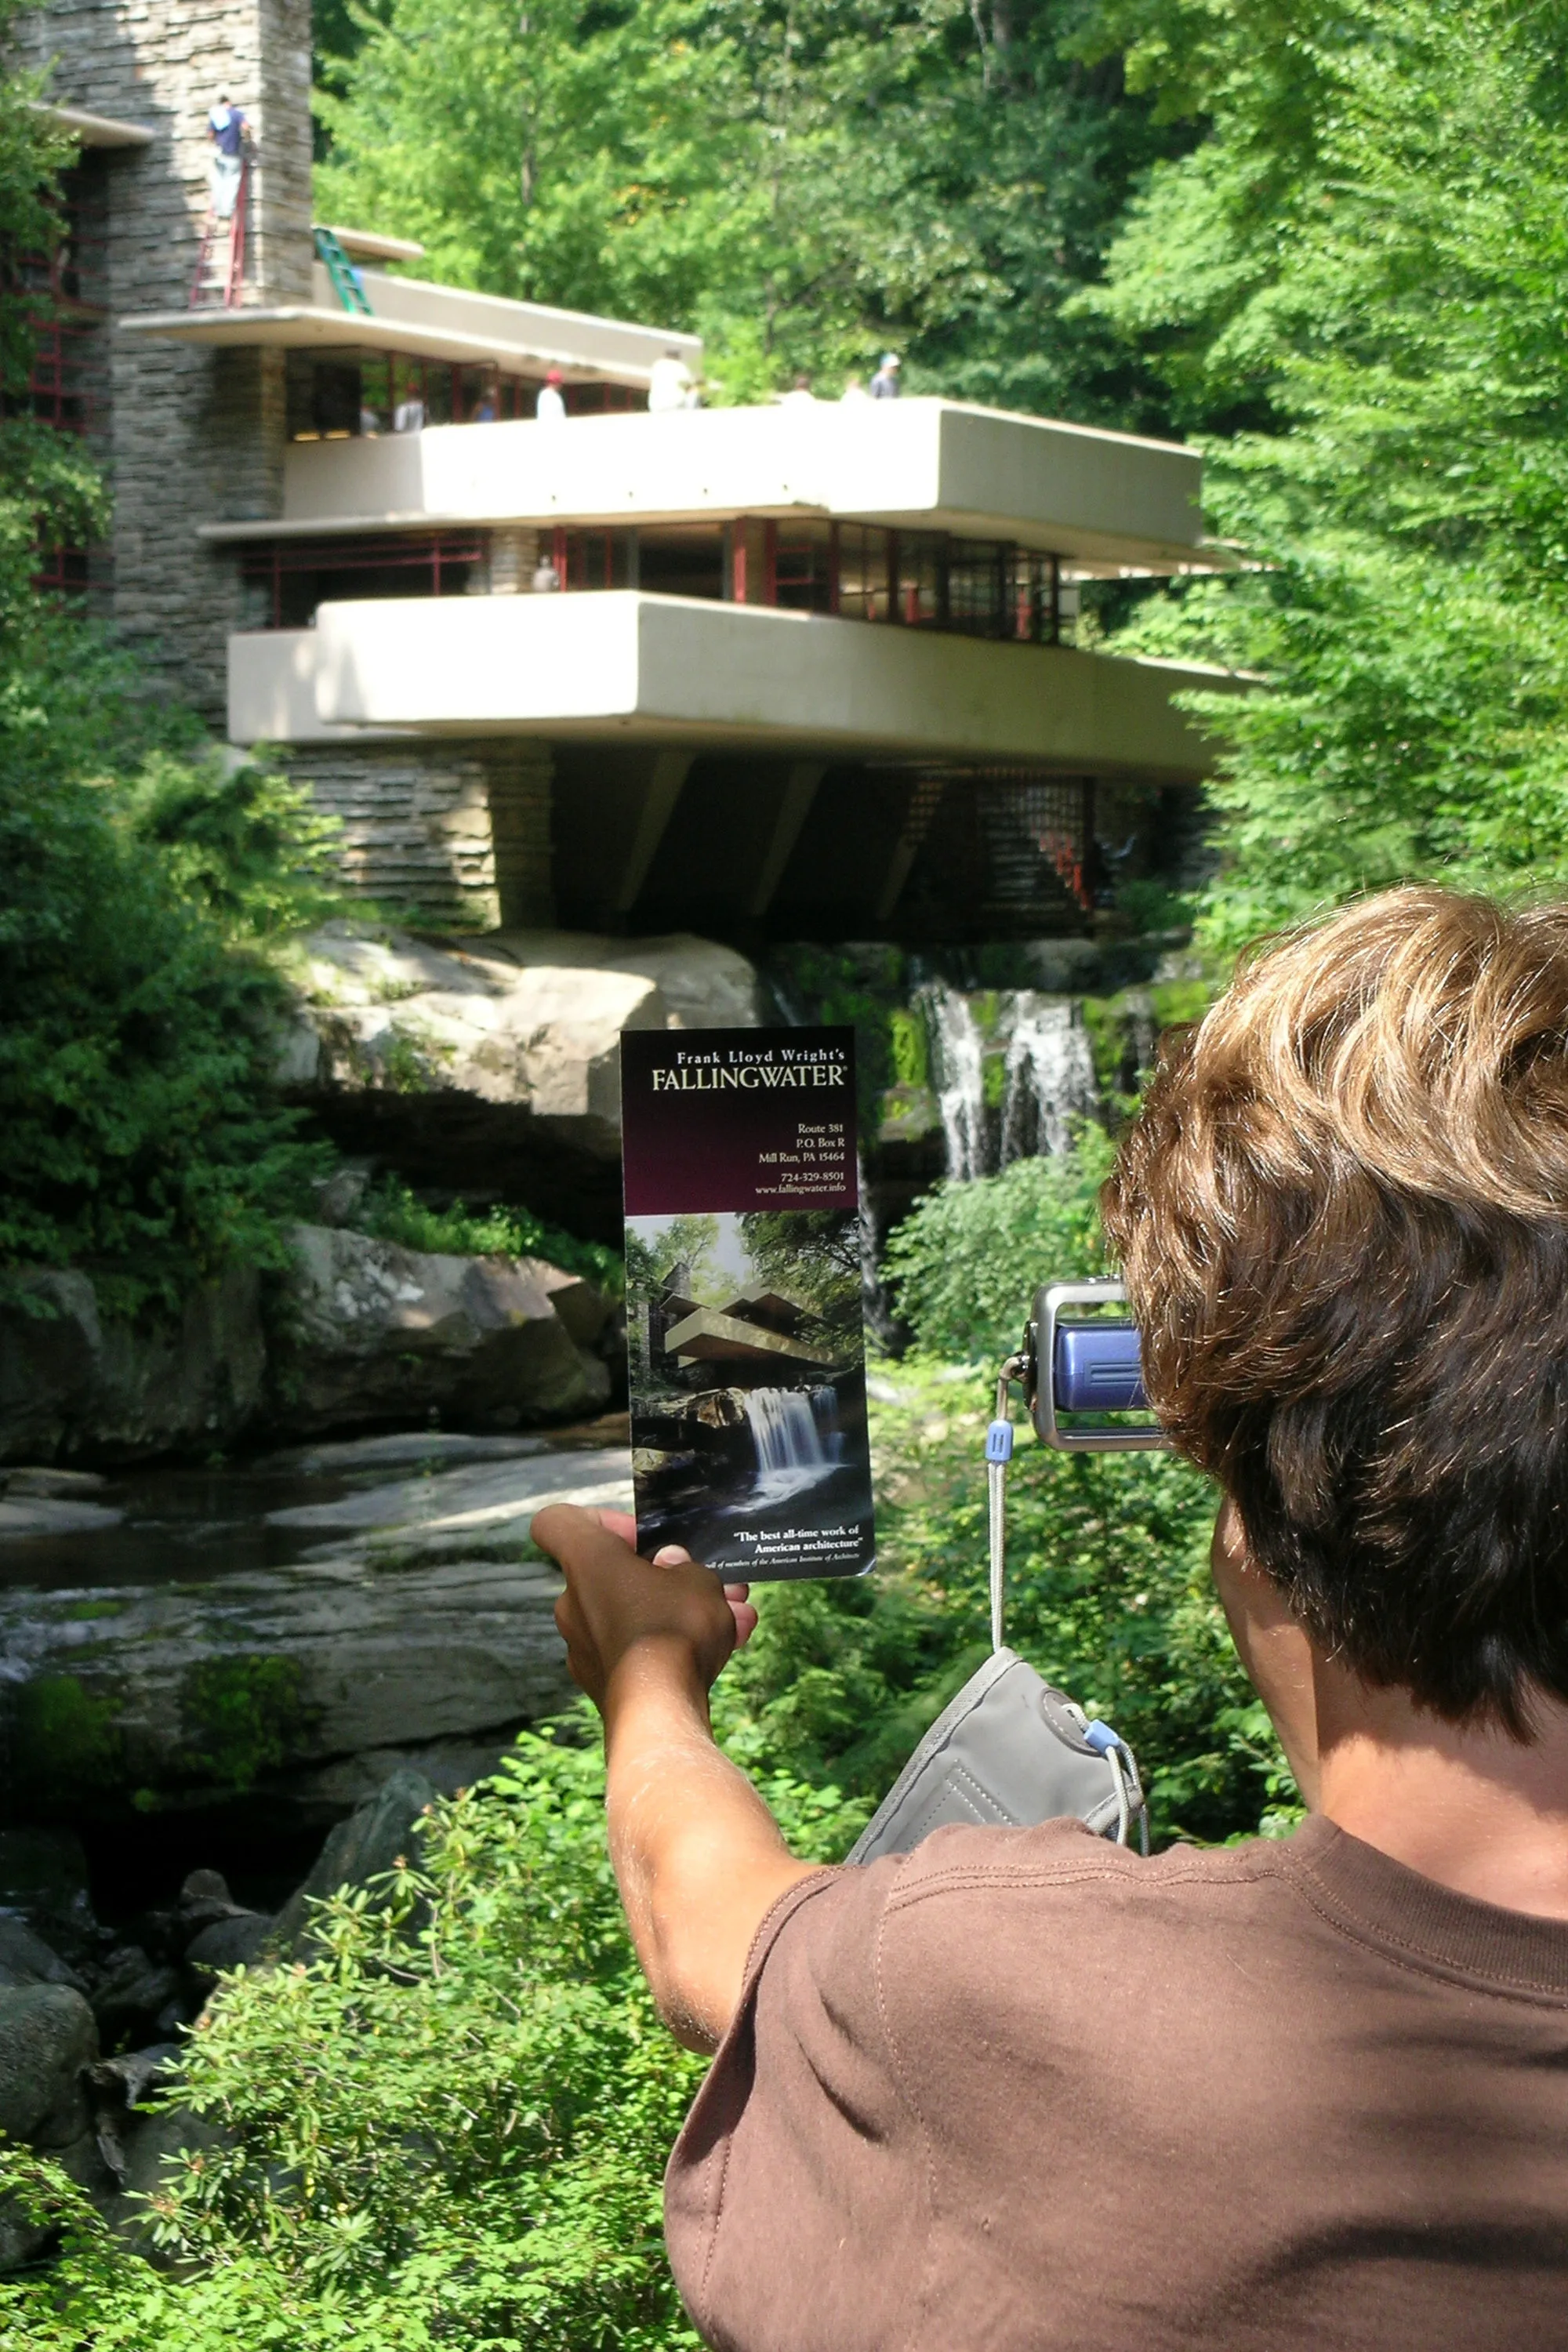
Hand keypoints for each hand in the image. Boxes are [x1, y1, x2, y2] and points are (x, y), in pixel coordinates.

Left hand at [531, 1505, 757, 1711]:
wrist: (658, 1714)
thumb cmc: (672, 1629)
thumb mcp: (699, 1578)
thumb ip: (686, 1566)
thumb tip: (672, 1569)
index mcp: (586, 1562)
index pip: (556, 1522)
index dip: (598, 1519)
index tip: (640, 1538)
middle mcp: (572, 1603)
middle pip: (611, 1574)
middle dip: (664, 1577)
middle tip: (712, 1583)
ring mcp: (582, 1647)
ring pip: (634, 1614)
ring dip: (678, 1613)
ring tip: (734, 1619)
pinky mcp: (600, 1682)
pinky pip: (636, 1651)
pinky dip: (670, 1647)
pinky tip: (720, 1651)